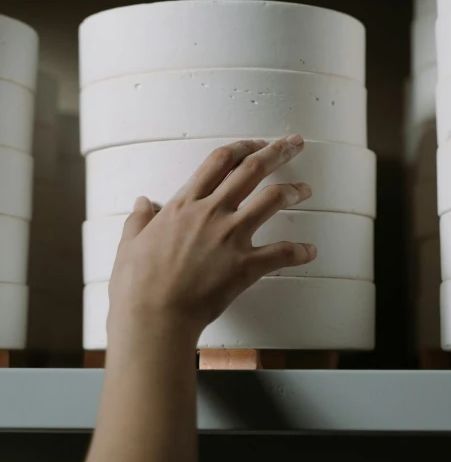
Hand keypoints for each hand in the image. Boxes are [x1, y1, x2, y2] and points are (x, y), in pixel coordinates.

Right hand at [107, 134, 316, 349]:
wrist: (153, 318)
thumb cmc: (137, 284)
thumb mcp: (130, 244)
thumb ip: (139, 219)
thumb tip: (141, 203)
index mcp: (184, 204)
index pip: (219, 161)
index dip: (242, 147)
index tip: (256, 144)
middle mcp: (211, 212)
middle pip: (252, 170)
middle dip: (277, 152)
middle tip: (294, 144)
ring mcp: (231, 237)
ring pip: (271, 199)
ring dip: (293, 191)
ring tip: (305, 190)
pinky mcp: (245, 265)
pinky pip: (281, 252)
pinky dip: (299, 251)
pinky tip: (310, 251)